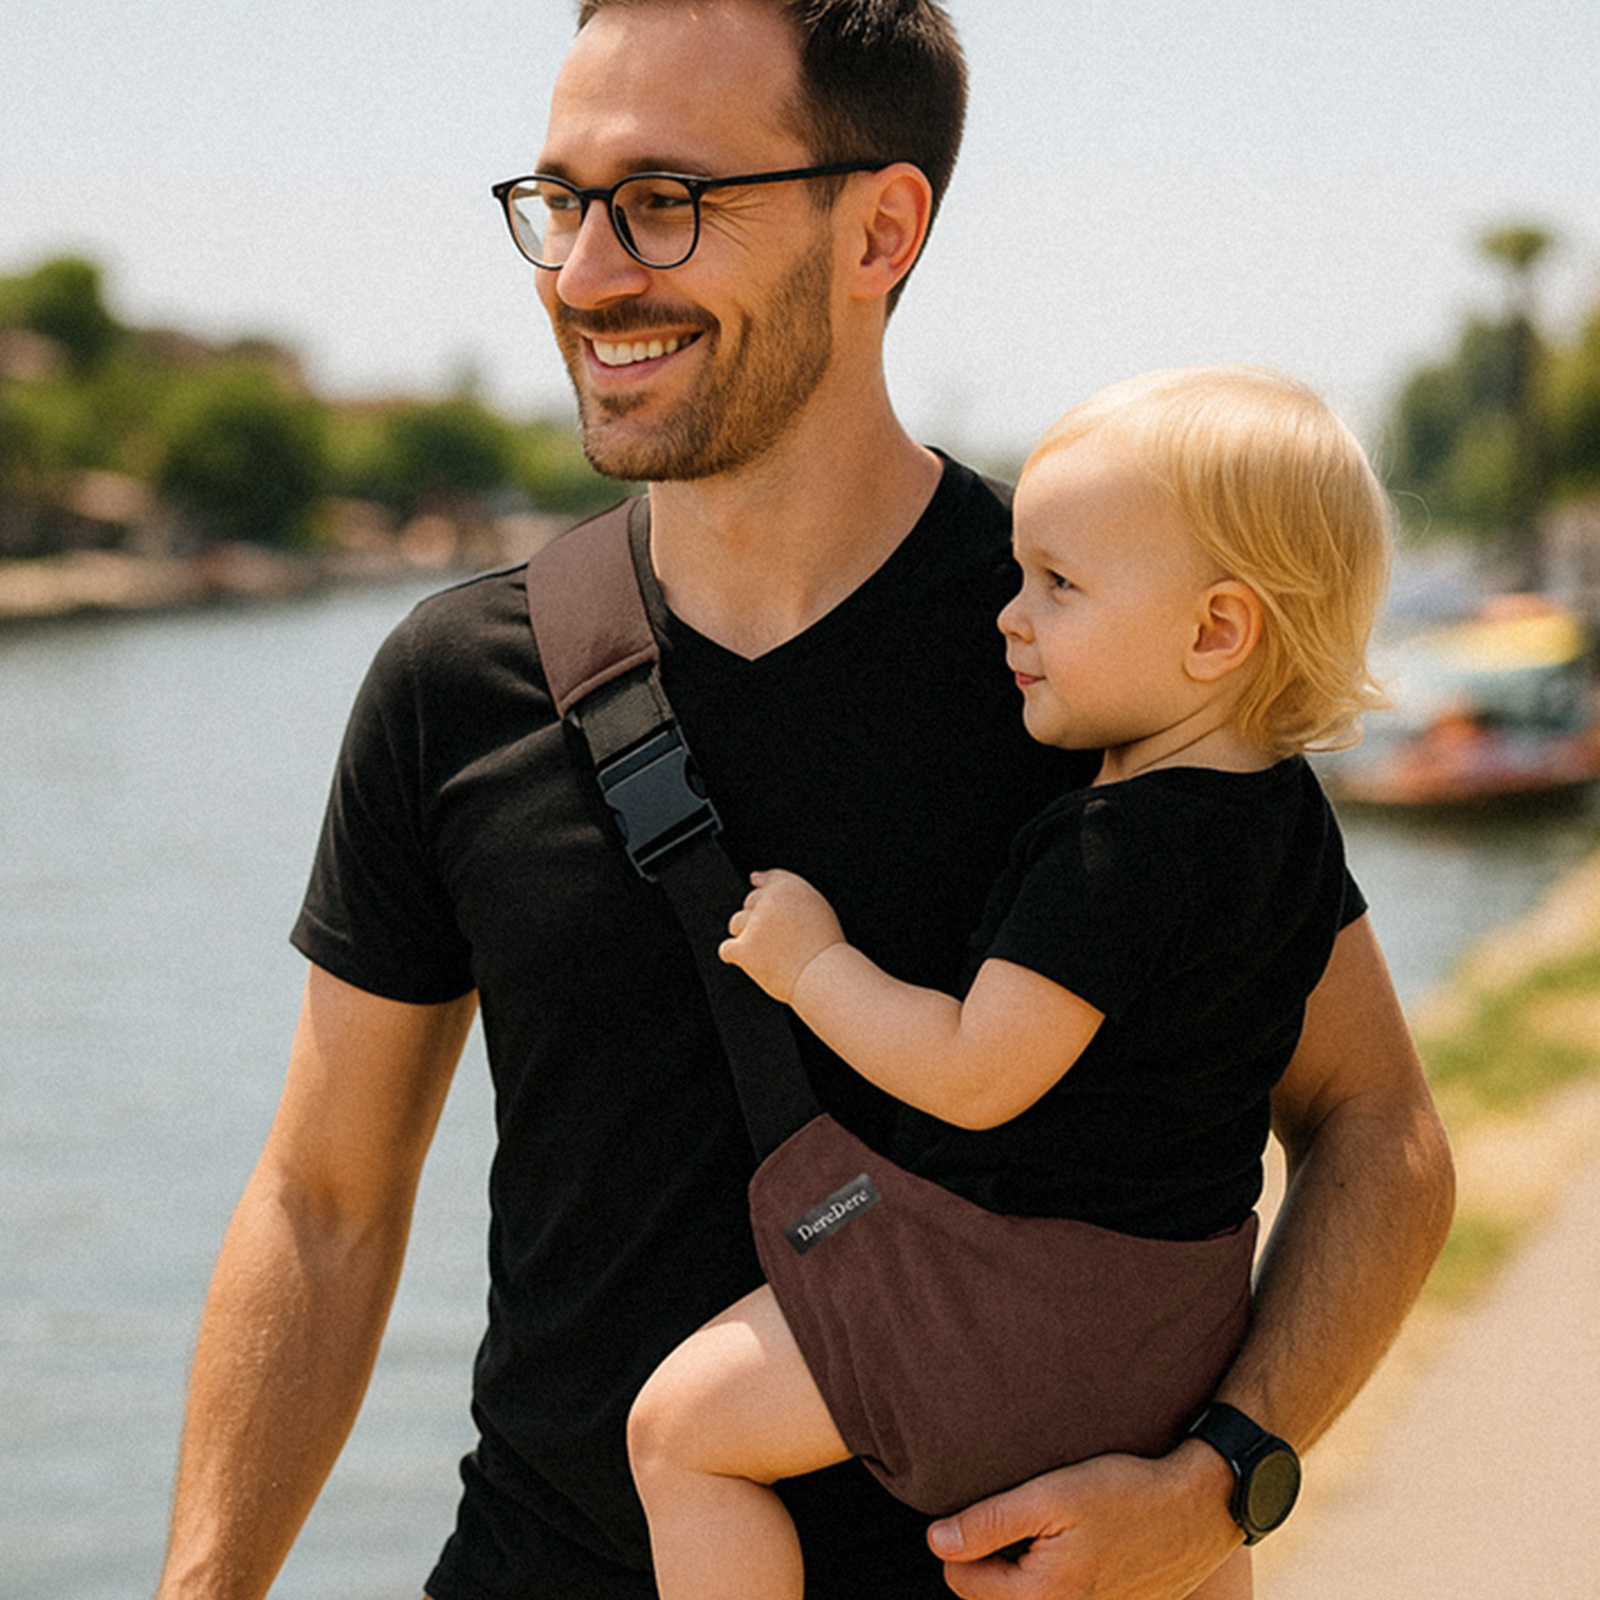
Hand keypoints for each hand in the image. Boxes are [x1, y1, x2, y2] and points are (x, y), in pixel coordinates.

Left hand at [718, 870, 845, 1002]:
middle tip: (778, 939)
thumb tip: (754, 877)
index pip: (766, 879)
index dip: (764, 892)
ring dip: (746, 935)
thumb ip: (787, 890)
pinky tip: (751, 962)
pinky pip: (727, 948)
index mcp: (788, 888)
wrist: (824, 974)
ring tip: (769, 952)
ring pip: (736, 923)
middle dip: (759, 918)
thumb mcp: (816, 907)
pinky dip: (735, 956)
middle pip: (750, 902)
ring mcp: (755, 925)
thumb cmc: (824, 946)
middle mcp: (769, 902)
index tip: (764, 904)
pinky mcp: (745, 948)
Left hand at [927, 1444, 1240, 1599]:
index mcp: (1043, 1598)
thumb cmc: (1125, 1493)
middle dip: (994, 1555)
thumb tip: (937, 1542)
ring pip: (1023, 1597)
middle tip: (1026, 1514)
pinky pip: (1059, 1597)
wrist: (1197, 1508)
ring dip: (1024, 1565)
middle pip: (989, 1594)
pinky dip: (1055, 1574)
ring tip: (1051, 1528)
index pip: (961, 1579)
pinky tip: (1077, 1543)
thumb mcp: (1050, 1495)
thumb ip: (989, 1522)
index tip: (997, 1507)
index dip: (966, 1538)